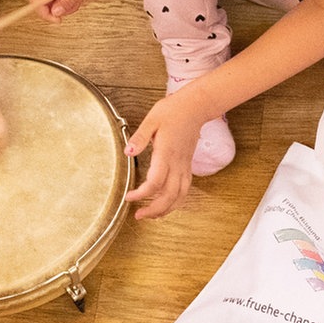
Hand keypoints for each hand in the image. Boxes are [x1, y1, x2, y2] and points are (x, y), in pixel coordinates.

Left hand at [121, 90, 208, 219]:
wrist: (195, 107)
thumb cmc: (173, 111)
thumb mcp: (152, 119)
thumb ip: (140, 137)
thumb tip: (128, 151)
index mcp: (166, 153)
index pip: (155, 182)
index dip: (142, 194)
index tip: (129, 197)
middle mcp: (177, 163)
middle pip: (169, 195)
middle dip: (154, 210)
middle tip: (138, 215)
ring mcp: (184, 165)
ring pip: (180, 196)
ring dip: (166, 209)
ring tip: (152, 215)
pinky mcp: (188, 165)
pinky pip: (185, 189)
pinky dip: (176, 201)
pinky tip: (167, 205)